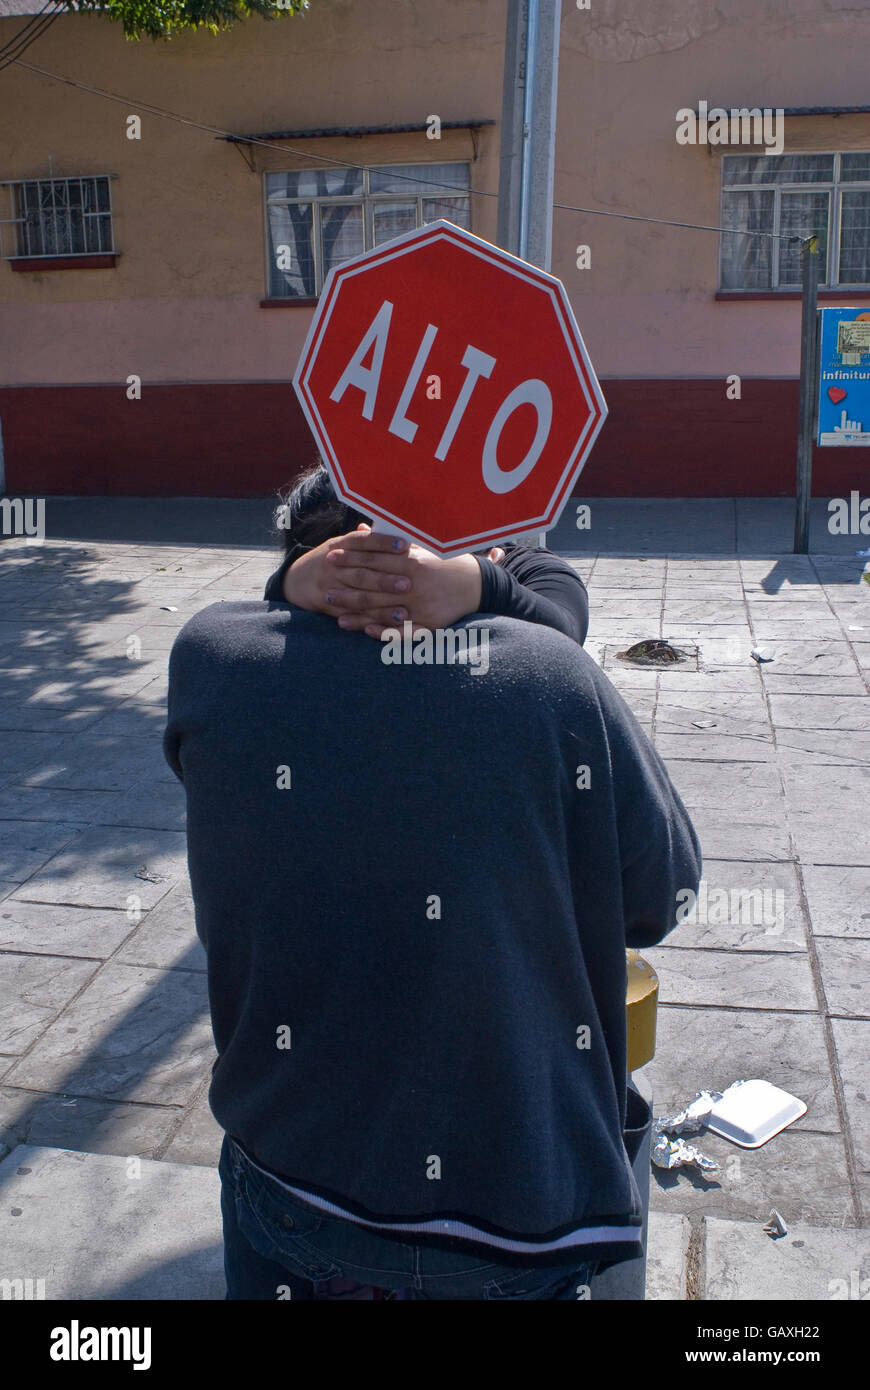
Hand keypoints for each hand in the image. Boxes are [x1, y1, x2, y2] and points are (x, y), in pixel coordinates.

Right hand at [283, 526, 412, 626]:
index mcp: (340, 546)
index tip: (405, 544)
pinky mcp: (331, 607)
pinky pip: (354, 616)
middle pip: (361, 573)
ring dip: (381, 606)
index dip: (383, 542)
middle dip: (385, 579)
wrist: (296, 579)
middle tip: (408, 583)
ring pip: (358, 598)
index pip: (363, 542)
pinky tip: (388, 625)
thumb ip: (366, 540)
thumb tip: (392, 525)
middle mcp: (334, 566)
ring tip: (403, 612)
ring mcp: (331, 588)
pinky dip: (371, 622)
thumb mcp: (341, 544)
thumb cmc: (330, 559)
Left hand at [284, 524, 504, 637]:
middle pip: (373, 587)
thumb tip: (362, 529)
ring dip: (357, 614)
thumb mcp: (421, 547)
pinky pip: (402, 631)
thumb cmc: (445, 562)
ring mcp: (421, 606)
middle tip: (325, 589)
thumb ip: (390, 542)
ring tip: (335, 615)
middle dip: (347, 588)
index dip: (351, 558)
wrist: (477, 584)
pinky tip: (365, 631)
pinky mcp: (429, 624)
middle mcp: (415, 584)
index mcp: (412, 561)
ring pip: (383, 611)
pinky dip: (383, 632)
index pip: (374, 559)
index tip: (331, 557)